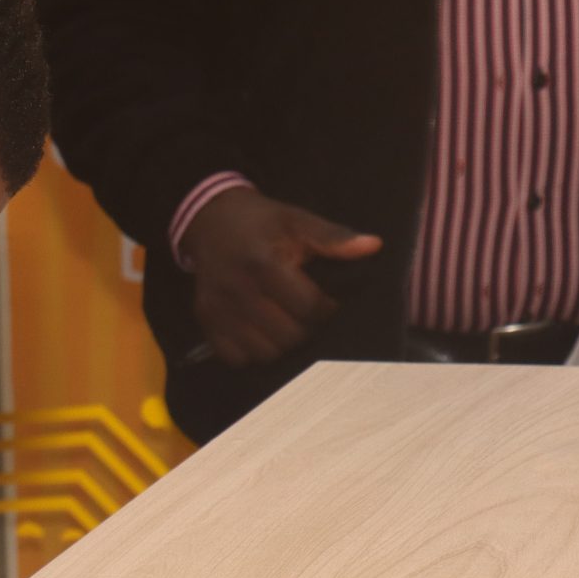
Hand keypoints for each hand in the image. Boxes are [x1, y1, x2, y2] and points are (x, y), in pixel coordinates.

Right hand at [179, 188, 380, 366]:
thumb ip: (333, 237)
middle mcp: (237, 290)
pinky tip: (261, 332)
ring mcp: (218, 310)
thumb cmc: (261, 222)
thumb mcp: (296, 220)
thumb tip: (373, 246)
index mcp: (263, 264)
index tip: (326, 302)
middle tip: (306, 314)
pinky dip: (253, 352)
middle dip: (306, 329)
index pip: (308, 308)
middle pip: (288, 336)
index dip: (326, 309)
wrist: (210, 220)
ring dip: (281, 344)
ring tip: (285, 323)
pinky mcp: (206, 322)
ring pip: (264, 353)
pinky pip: (236, 358)